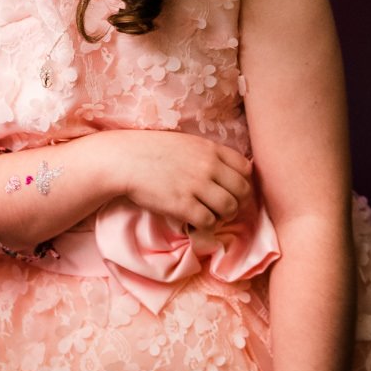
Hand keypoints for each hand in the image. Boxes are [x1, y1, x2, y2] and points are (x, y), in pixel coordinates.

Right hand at [91, 131, 252, 231]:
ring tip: (212, 217)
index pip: (246, 168)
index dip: (243, 182)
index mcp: (210, 149)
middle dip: (238, 203)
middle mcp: (208, 166)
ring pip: (230, 208)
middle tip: (225, 208)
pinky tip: (197, 224)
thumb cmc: (152, 151)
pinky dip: (208, 227)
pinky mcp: (183, 205)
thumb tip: (227, 172)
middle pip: (243, 190)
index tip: (233, 190)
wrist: (124, 160)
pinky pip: (209, 221)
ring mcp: (196, 186)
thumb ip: (207, 155)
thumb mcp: (186, 143)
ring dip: (224, 217)